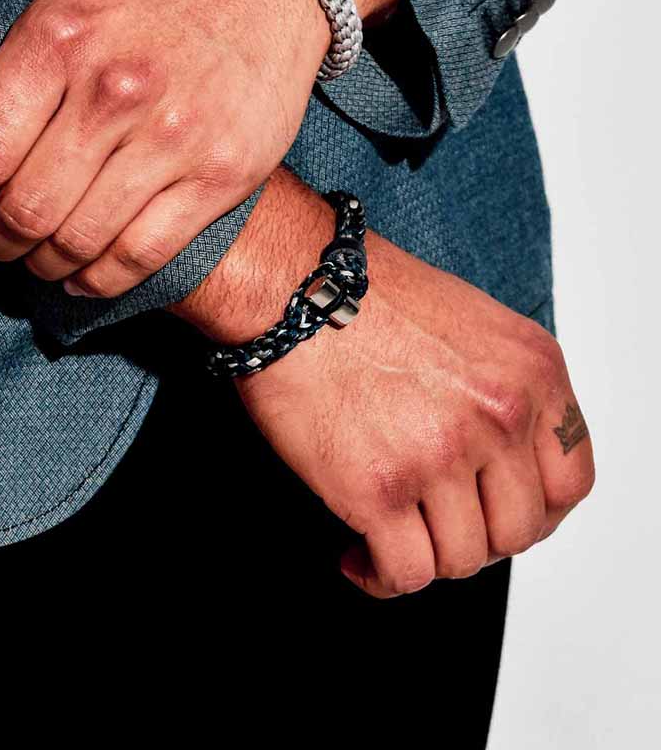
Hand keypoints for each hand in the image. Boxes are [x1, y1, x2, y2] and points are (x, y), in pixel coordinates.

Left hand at [0, 0, 398, 298]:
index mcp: (63, 38)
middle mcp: (114, 93)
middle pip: (24, 208)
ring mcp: (172, 139)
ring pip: (78, 239)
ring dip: (39, 263)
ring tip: (28, 256)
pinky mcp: (219, 175)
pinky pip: (142, 253)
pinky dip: (98, 279)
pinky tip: (77, 275)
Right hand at [172, 169, 594, 597]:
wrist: (289, 281)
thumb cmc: (358, 291)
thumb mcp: (467, 320)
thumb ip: (498, 386)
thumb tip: (491, 454)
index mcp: (531, 372)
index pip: (569, 480)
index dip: (534, 511)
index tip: (500, 514)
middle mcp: (499, 416)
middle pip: (517, 529)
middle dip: (475, 538)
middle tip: (435, 527)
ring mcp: (440, 456)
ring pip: (462, 558)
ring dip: (426, 558)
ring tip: (389, 541)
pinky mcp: (378, 489)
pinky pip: (403, 572)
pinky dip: (380, 578)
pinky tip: (357, 559)